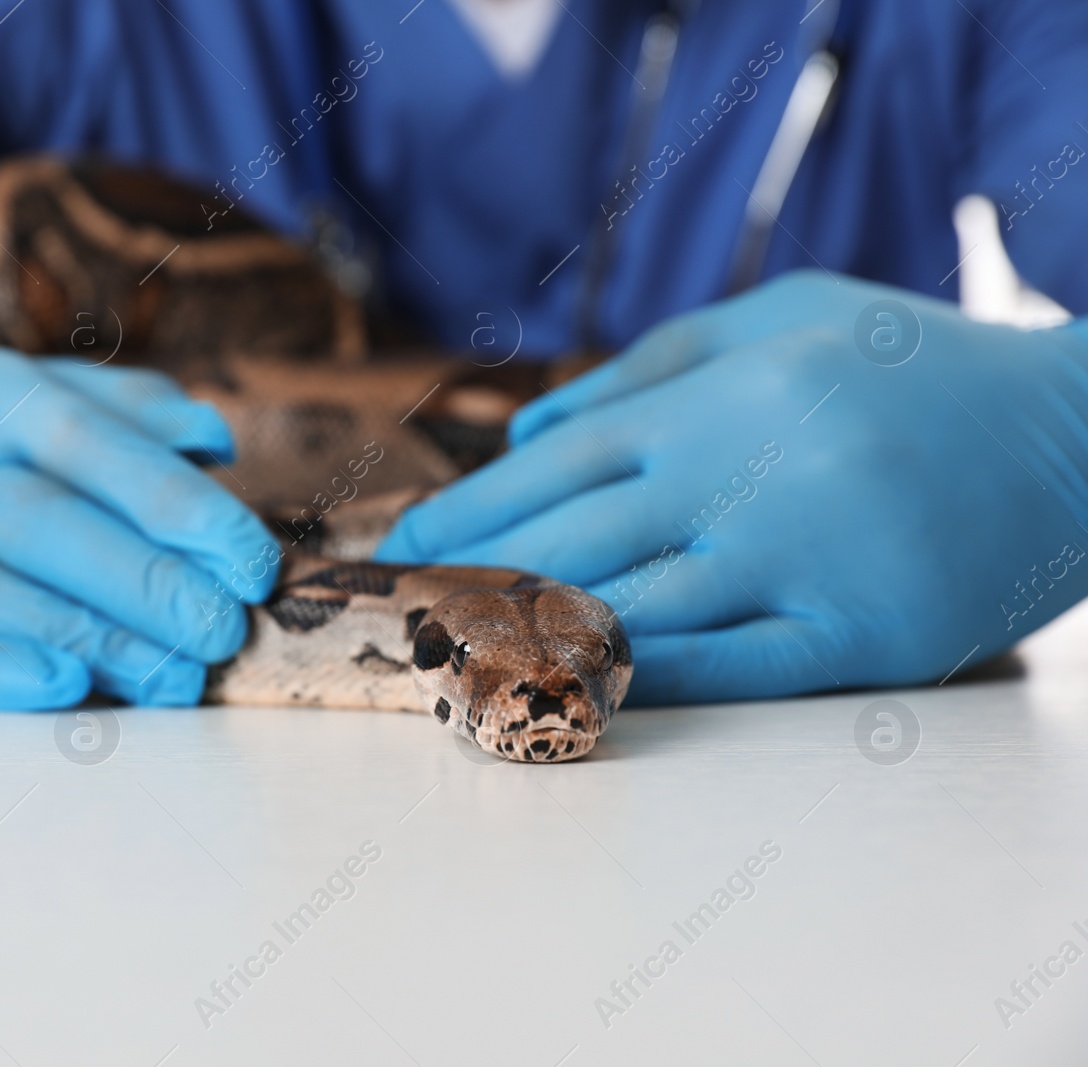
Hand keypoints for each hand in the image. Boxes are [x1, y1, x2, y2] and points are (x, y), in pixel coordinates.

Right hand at [0, 347, 277, 707]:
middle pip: (40, 522)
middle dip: (144, 582)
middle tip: (223, 634)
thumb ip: (137, 415)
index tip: (253, 568)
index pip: (96, 445)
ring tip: (176, 680)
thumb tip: (214, 441)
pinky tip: (65, 690)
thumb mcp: (52, 401)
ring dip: (90, 640)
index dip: (181, 507)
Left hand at [377, 271, 1087, 703]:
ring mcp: (798, 563)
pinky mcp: (856, 637)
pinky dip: (639, 682)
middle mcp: (742, 480)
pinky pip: (726, 670)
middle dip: (468, 579)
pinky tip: (567, 692)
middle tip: (396, 612)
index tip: (399, 548)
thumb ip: (648, 368)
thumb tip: (526, 427)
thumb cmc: (910, 363)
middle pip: (568, 543)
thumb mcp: (781, 317)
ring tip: (449, 657)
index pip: (554, 469)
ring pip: (631, 612)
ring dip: (525, 638)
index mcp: (716, 402)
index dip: (465, 513)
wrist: (1074, 434)